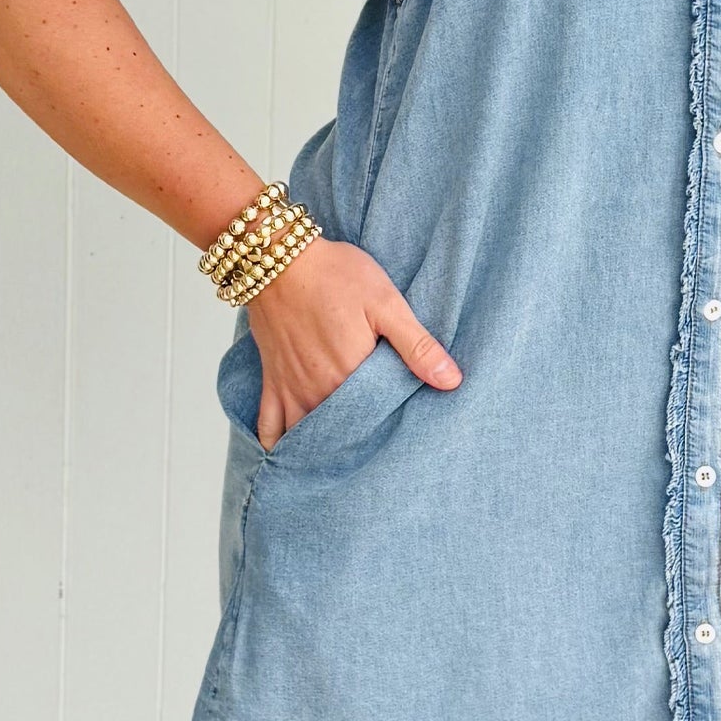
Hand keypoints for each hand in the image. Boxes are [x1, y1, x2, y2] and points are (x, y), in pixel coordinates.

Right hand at [245, 237, 461, 450]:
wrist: (278, 259)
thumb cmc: (336, 276)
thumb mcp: (387, 304)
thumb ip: (418, 346)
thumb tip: (451, 381)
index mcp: (351, 378)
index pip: (381, 419)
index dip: (396, 426)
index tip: (410, 428)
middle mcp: (320, 393)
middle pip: (346, 432)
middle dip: (364, 442)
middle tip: (384, 450)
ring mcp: (293, 391)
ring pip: (308, 436)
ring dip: (325, 449)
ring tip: (344, 460)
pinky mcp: (272, 381)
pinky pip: (269, 427)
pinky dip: (278, 444)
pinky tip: (291, 456)